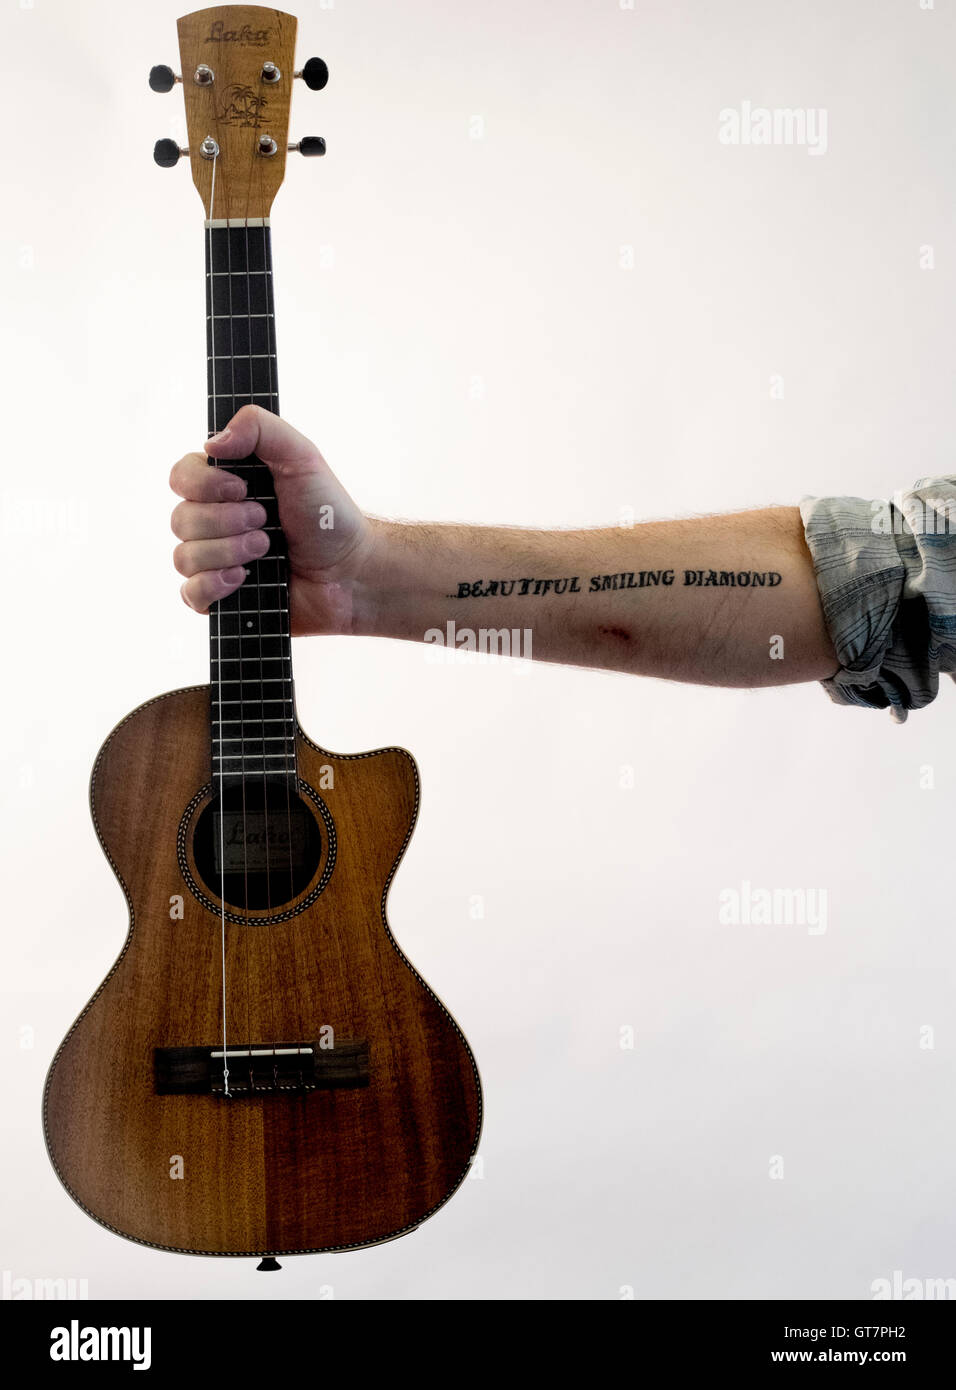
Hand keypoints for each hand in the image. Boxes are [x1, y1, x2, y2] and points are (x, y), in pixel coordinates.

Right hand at [169, 405, 375, 634]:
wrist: (351, 570)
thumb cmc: (329, 515)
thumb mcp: (302, 457)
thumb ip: (260, 428)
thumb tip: (212, 443)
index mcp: (226, 486)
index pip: (181, 477)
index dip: (203, 484)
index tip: (242, 489)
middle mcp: (215, 522)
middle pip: (180, 519)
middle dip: (226, 521)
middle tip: (265, 522)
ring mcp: (216, 561)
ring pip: (183, 557)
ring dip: (227, 551)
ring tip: (266, 550)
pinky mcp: (222, 597)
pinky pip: (190, 594)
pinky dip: (214, 585)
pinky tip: (244, 578)